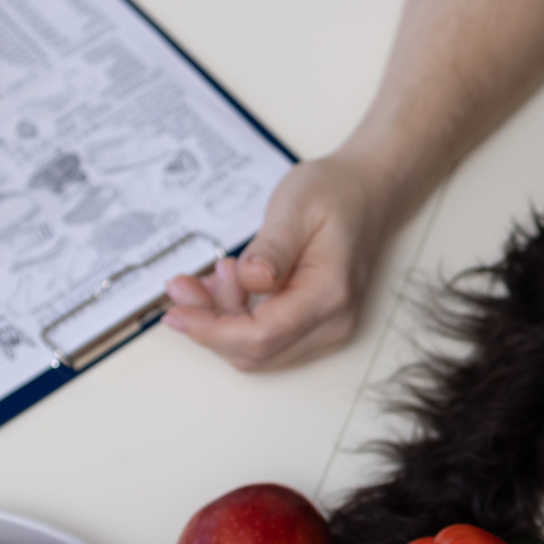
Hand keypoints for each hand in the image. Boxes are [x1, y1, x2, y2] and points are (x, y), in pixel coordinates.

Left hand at [163, 151, 399, 371]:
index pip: (261, 335)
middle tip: (182, 286)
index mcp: (329, 294)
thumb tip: (251, 280)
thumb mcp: (296, 207)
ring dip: (221, 322)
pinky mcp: (315, 326)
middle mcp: (332, 322)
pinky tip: (227, 286)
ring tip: (212, 275)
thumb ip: (272, 248)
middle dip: (209, 325)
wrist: (366, 191)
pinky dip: (236, 320)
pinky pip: (267, 338)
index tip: (176, 310)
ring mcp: (327, 328)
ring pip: (258, 350)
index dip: (211, 330)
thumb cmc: (334, 193)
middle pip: (256, 351)